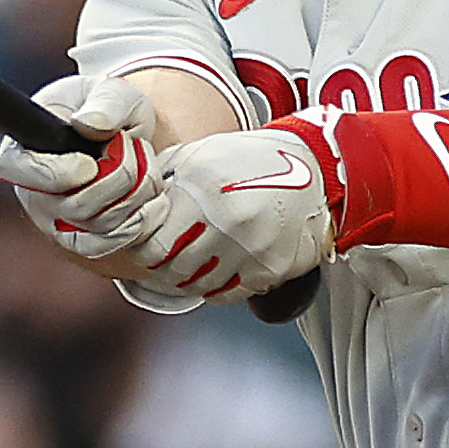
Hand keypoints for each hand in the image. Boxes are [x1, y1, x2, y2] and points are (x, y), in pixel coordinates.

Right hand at [0, 75, 168, 259]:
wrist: (130, 137)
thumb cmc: (109, 110)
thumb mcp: (113, 93)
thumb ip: (105, 103)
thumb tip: (90, 123)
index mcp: (23, 150)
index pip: (19, 171)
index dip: (56, 174)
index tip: (89, 163)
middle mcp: (34, 192)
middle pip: (74, 206)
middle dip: (118, 177)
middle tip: (134, 147)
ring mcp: (57, 221)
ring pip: (99, 227)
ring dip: (136, 196)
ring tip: (147, 165)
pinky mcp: (84, 240)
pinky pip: (109, 245)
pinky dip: (140, 224)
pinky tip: (154, 202)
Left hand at [115, 120, 339, 310]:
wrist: (314, 171)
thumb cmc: (250, 161)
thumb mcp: (201, 154)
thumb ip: (164, 179)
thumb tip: (134, 209)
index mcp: (202, 188)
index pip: (154, 246)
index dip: (146, 250)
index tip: (150, 245)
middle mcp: (227, 220)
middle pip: (174, 270)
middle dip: (166, 266)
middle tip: (171, 257)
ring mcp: (251, 248)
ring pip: (200, 287)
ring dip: (192, 278)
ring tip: (197, 261)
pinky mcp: (271, 268)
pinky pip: (230, 294)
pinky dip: (219, 286)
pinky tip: (221, 268)